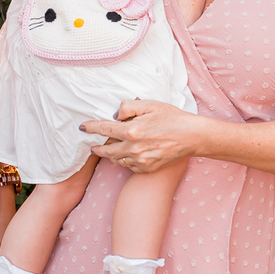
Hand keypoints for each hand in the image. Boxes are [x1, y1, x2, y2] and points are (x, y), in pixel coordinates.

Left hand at [82, 99, 202, 172]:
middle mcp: (133, 149)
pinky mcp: (147, 169)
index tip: (83, 127)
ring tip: (109, 150)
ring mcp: (140, 161)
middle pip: (107, 150)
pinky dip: (125, 160)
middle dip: (97, 148)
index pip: (104, 130)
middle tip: (92, 146)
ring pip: (117, 160)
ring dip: (111, 155)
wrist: (192, 136)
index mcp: (132, 131)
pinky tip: (127, 155)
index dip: (91, 128)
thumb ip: (128, 107)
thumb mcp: (150, 105)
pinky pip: (129, 166)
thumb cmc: (172, 118)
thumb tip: (115, 115)